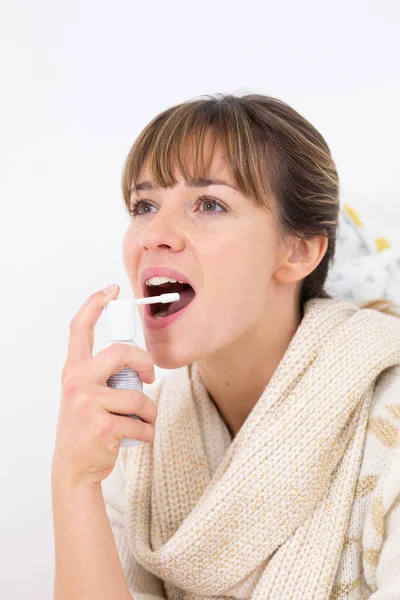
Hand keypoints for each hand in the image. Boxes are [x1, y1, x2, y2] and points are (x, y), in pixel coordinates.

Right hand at [51, 285, 156, 488]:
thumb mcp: (83, 395)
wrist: (73, 469)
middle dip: (145, 363)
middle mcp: (77, 382)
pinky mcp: (103, 426)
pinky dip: (148, 432)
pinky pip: (141, 422)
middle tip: (151, 377)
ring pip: (139, 395)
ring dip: (149, 412)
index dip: (95, 303)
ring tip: (143, 421)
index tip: (113, 289)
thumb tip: (137, 360)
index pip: (80, 328)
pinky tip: (138, 438)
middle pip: (121, 353)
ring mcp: (88, 403)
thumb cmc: (85, 428)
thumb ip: (101, 374)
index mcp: (73, 370)